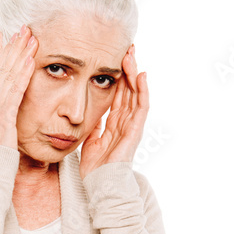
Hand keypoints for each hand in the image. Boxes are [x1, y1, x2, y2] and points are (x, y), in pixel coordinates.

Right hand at [0, 24, 36, 148]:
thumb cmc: (2, 155)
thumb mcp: (6, 130)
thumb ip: (10, 116)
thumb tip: (18, 108)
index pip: (1, 73)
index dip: (10, 54)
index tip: (19, 39)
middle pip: (3, 69)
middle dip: (14, 47)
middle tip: (25, 28)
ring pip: (8, 75)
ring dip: (20, 54)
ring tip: (30, 37)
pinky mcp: (3, 116)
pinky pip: (14, 91)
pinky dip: (22, 74)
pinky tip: (31, 61)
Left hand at [79, 44, 148, 177]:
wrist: (99, 185)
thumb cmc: (95, 169)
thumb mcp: (90, 141)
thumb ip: (94, 126)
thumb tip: (92, 113)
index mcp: (115, 124)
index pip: (118, 95)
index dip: (117, 77)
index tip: (113, 58)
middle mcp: (125, 122)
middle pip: (129, 90)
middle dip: (127, 69)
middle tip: (125, 48)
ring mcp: (132, 126)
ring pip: (136, 94)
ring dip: (134, 73)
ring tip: (131, 54)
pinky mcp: (135, 131)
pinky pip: (141, 107)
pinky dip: (143, 91)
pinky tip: (141, 75)